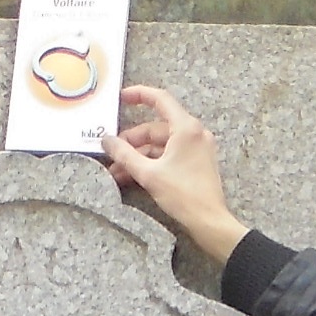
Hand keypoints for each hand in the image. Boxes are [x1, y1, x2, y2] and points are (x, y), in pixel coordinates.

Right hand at [103, 83, 249, 267]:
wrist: (209, 220)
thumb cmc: (184, 195)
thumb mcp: (148, 173)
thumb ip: (124, 154)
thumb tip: (107, 141)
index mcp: (186, 128)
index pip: (160, 99)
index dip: (138, 95)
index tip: (121, 98)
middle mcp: (194, 133)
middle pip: (156, 127)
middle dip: (131, 140)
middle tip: (112, 152)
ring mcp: (196, 148)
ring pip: (160, 143)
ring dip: (138, 155)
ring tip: (118, 170)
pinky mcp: (196, 162)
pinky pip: (169, 154)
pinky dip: (151, 161)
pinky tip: (132, 175)